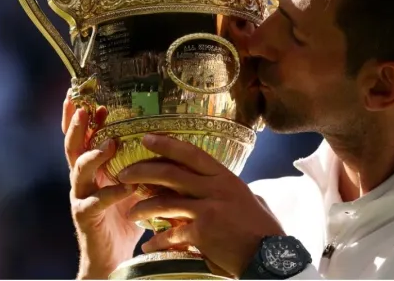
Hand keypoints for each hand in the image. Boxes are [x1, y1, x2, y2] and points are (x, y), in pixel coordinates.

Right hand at [61, 92, 145, 278]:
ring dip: (94, 155)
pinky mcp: (86, 217)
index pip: (82, 137)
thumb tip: (158, 136)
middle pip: (73, 147)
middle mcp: (81, 179)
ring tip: (110, 143)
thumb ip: (136, 162)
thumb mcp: (131, 182)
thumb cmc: (124, 215)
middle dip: (77, 127)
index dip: (80, 118)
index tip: (88, 97)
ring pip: (79, 170)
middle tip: (85, 110)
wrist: (113, 255)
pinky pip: (96, 201)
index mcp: (91, 168)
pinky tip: (126, 187)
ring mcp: (80, 197)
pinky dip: (112, 192)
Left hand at [117, 134, 285, 277]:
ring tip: (131, 212)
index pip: (191, 153)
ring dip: (143, 207)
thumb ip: (224, 188)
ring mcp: (208, 210)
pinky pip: (171, 234)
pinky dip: (157, 242)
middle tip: (124, 174)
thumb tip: (210, 183)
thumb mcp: (246, 197)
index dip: (167, 144)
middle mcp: (215, 189)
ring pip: (165, 203)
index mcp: (225, 177)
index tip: (146, 138)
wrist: (269, 256)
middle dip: (142, 171)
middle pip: (170, 173)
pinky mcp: (202, 233)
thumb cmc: (261, 228)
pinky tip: (148, 247)